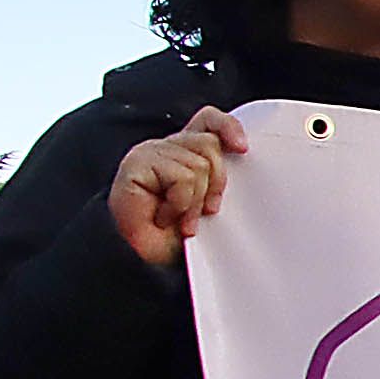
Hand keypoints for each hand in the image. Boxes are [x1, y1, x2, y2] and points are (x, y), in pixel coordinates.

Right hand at [109, 107, 250, 266]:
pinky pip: (181, 178)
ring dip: (195, 200)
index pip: (208, 121)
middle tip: (203, 210)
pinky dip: (180, 203)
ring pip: (199, 164)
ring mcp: (150, 153)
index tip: (242, 148)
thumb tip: (242, 155)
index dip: (228, 127)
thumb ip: (219, 176)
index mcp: (185, 151)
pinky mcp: (137, 163)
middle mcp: (167, 147)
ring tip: (180, 217)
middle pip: (210, 144)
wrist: (145, 258)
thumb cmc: (175, 232)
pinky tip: (164, 215)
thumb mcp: (208, 200)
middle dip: (215, 183)